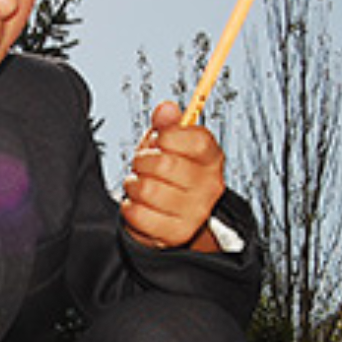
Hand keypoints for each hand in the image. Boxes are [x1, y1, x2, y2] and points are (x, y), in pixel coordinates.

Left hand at [123, 100, 224, 251]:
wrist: (170, 216)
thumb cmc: (168, 174)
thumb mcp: (167, 143)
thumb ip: (167, 123)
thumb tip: (167, 108)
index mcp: (211, 158)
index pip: (195, 139)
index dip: (167, 136)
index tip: (159, 140)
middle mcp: (210, 186)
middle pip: (164, 164)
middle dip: (142, 161)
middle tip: (142, 165)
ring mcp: (195, 212)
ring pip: (146, 189)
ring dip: (133, 185)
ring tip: (140, 185)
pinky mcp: (176, 233)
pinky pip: (138, 214)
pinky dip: (130, 207)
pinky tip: (139, 205)